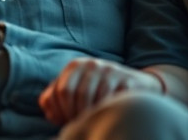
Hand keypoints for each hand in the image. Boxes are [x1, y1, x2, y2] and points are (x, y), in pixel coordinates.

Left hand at [39, 57, 162, 125]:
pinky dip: (104, 112)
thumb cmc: (100, 92)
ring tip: (92, 121)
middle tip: (79, 123)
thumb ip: (56, 98)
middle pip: (73, 94)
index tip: (66, 121)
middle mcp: (91, 64)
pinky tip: (106, 115)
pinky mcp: (125, 79)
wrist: (137, 85)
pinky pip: (109, 100)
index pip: (60, 91)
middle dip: (73, 114)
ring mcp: (109, 70)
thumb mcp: (77, 90)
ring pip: (90, 99)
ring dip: (88, 116)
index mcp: (75, 66)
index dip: (61, 111)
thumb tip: (50, 111)